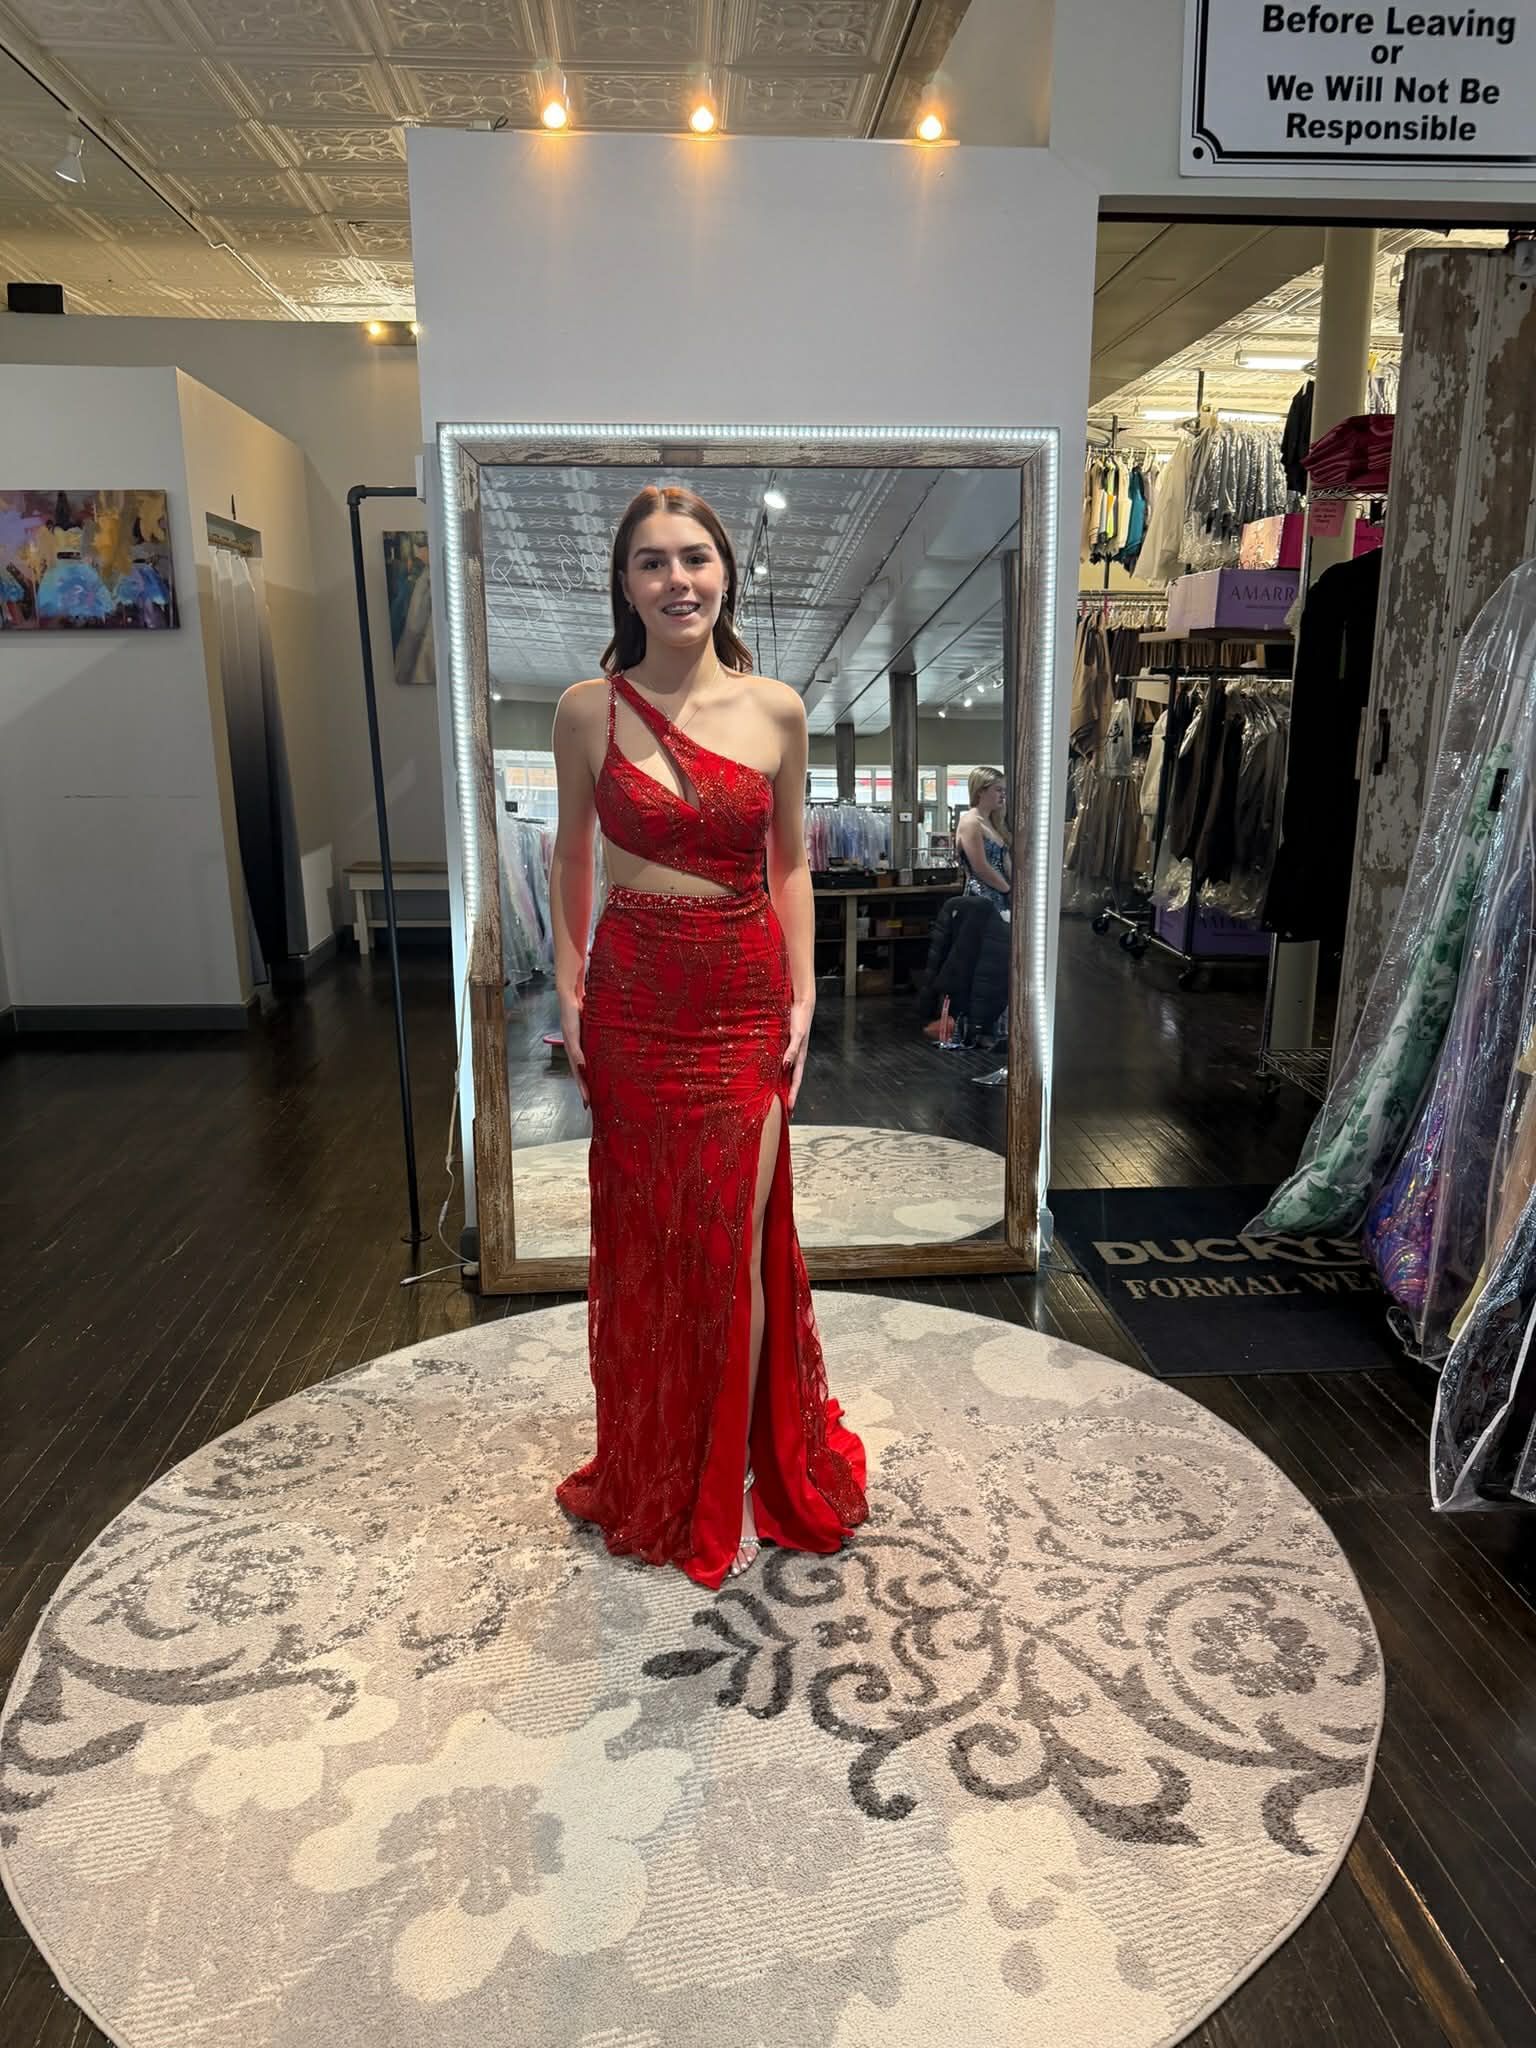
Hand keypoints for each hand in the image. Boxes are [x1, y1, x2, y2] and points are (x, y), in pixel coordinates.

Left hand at [558, 989, 589, 1108]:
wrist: (569, 992)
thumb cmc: (581, 1007)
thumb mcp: (591, 1025)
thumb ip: (596, 1035)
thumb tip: (608, 1045)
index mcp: (576, 1046)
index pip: (581, 1069)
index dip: (584, 1084)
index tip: (590, 1099)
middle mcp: (571, 1046)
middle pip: (576, 1072)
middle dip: (582, 1088)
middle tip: (588, 1103)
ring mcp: (570, 1040)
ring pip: (575, 1064)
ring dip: (580, 1080)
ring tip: (586, 1094)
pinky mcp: (571, 1032)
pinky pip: (576, 1048)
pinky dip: (580, 1059)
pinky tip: (584, 1069)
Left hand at [784, 996, 813, 1112]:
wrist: (800, 1004)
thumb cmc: (800, 1019)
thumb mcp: (797, 1035)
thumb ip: (791, 1050)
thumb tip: (786, 1066)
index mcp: (799, 1058)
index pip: (796, 1081)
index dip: (792, 1095)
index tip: (789, 1110)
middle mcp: (794, 1058)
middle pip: (790, 1081)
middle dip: (786, 1096)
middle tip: (782, 1112)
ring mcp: (789, 1053)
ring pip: (783, 1074)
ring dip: (779, 1086)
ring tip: (773, 1098)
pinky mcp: (783, 1046)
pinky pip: (778, 1062)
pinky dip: (774, 1072)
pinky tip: (767, 1076)